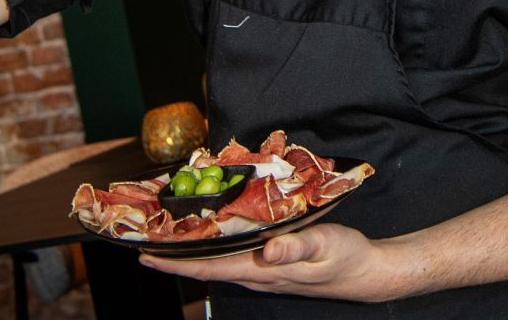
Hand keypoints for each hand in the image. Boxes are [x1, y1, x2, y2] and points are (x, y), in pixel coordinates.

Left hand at [138, 224, 416, 301]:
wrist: (364, 272)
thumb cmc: (345, 257)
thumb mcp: (325, 246)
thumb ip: (295, 246)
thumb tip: (268, 249)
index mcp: (263, 270)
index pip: (209, 269)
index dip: (176, 264)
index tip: (145, 257)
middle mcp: (256, 274)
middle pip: (205, 268)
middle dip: (173, 257)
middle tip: (144, 238)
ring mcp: (262, 272)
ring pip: (216, 263)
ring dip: (190, 252)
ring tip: (166, 235)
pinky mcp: (270, 265)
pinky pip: (231, 258)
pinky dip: (212, 247)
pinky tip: (208, 233)